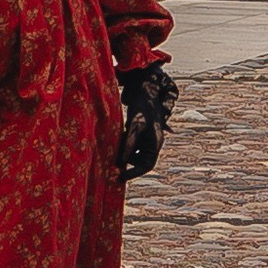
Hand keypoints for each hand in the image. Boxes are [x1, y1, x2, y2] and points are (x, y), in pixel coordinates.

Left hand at [115, 66, 177, 180]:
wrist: (146, 89)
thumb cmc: (142, 107)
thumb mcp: (134, 126)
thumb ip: (129, 144)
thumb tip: (121, 161)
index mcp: (155, 143)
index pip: (146, 166)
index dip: (133, 173)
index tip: (119, 177)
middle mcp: (153, 143)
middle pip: (140, 161)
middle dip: (127, 163)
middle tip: (112, 164)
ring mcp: (147, 138)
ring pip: (135, 153)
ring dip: (124, 154)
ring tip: (114, 148)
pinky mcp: (141, 133)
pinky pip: (132, 145)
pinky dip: (124, 146)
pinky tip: (116, 140)